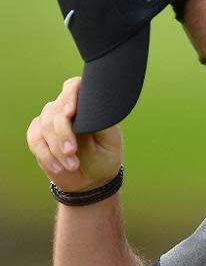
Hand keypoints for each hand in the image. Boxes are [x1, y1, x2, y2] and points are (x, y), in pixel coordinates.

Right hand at [27, 77, 122, 191]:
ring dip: (56, 148)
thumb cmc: (105, 155)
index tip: (71, 112)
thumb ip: (101, 121)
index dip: (69, 95)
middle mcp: (66, 109)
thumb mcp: (110, 140)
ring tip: (72, 165)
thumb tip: (90, 111)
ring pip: (44, 125)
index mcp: (86, 104)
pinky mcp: (39, 136)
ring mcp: (50, 121)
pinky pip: (35, 139)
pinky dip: (46, 155)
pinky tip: (58, 167)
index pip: (74, 86)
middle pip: (56, 110)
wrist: (92, 178)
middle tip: (72, 152)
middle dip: (62, 134)